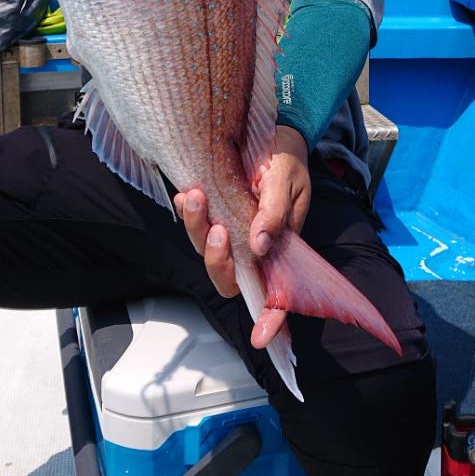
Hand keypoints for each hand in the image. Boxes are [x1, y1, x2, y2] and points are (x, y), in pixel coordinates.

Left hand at [174, 125, 310, 345]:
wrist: (274, 137)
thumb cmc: (287, 164)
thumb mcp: (288, 182)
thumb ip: (276, 213)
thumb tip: (260, 244)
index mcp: (278, 249)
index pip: (274, 293)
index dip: (270, 319)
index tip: (262, 338)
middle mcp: (251, 248)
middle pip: (228, 275)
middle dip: (216, 259)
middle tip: (218, 228)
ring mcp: (230, 232)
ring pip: (207, 249)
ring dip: (196, 228)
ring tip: (195, 196)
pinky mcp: (213, 213)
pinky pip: (196, 223)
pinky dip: (188, 212)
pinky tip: (186, 194)